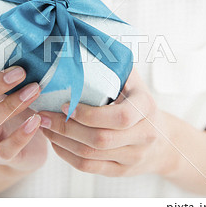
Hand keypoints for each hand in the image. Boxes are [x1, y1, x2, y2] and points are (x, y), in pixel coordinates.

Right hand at [0, 56, 47, 171]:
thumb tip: (30, 36)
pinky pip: (6, 149)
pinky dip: (21, 135)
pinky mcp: (2, 155)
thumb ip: (14, 66)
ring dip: (11, 105)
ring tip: (35, 90)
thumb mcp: (16, 85)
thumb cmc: (22, 106)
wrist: (30, 146)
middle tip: (20, 72)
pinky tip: (37, 121)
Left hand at [39, 70, 174, 176]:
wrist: (163, 140)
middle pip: (100, 139)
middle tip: (42, 115)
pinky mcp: (121, 171)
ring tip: (44, 126)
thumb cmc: (138, 100)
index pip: (120, 118)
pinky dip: (67, 155)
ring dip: (62, 141)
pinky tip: (56, 142)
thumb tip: (85, 35)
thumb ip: (114, 62)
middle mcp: (144, 136)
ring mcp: (133, 157)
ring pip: (91, 156)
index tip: (64, 104)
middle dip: (66, 128)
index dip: (88, 114)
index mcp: (146, 108)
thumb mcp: (133, 79)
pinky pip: (89, 167)